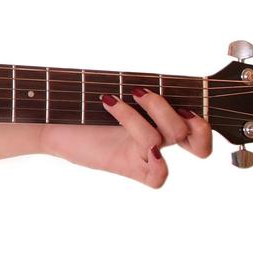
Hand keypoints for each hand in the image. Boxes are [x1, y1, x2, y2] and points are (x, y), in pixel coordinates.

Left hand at [39, 89, 211, 187]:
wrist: (48, 122)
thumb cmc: (78, 104)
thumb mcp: (112, 88)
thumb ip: (136, 88)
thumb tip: (146, 82)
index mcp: (158, 124)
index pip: (201, 136)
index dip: (204, 125)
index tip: (182, 103)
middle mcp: (156, 141)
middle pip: (192, 133)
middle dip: (169, 106)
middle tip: (140, 92)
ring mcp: (142, 155)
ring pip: (169, 135)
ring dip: (147, 108)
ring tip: (116, 96)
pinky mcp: (128, 167)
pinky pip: (157, 170)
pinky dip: (142, 136)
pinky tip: (115, 113)